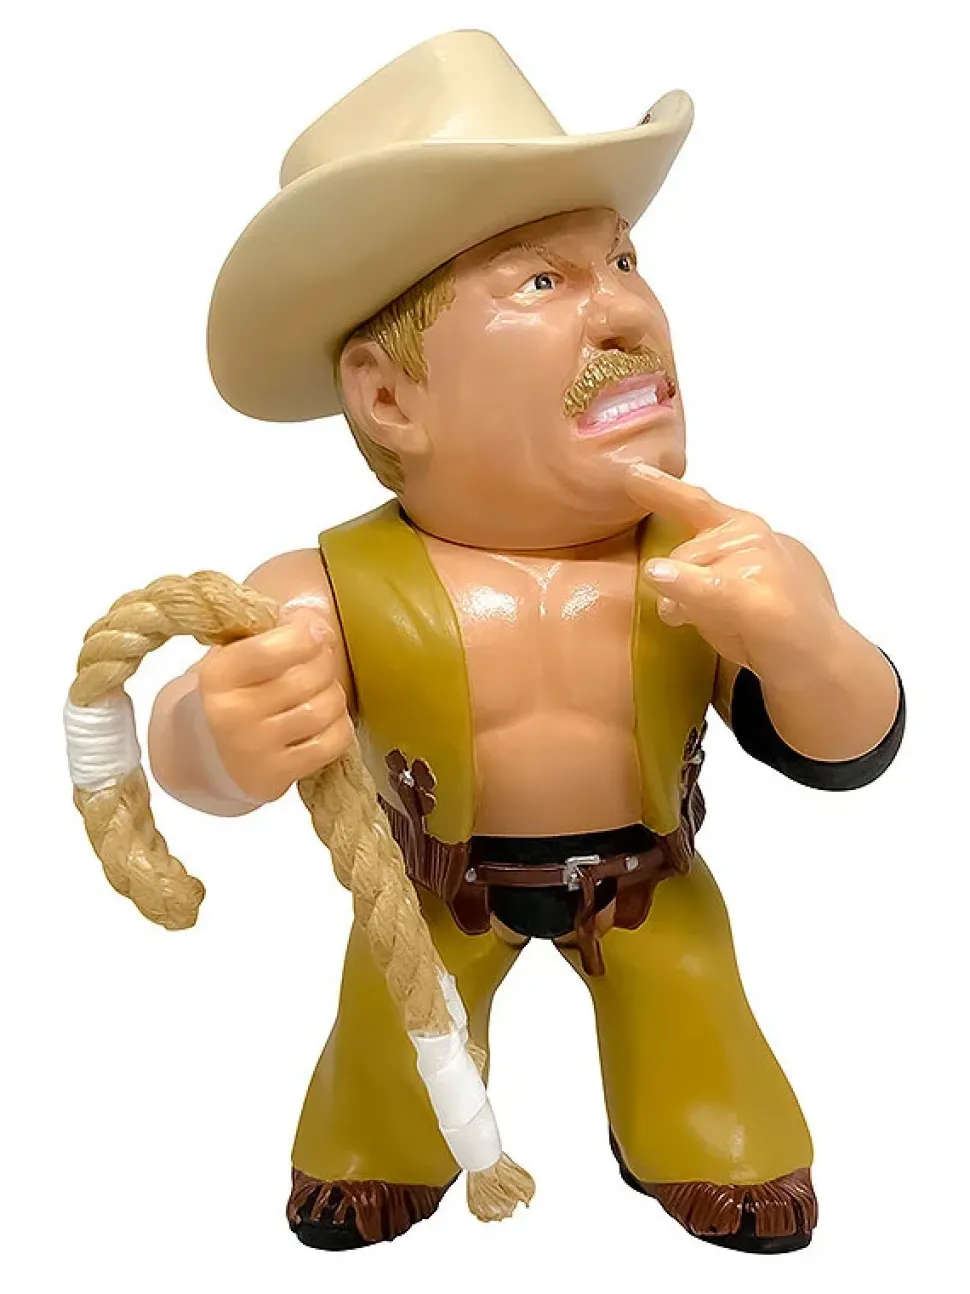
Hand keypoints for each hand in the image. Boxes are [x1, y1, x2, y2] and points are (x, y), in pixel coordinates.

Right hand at [197, 607, 353, 802]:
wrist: (206, 752)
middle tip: (320, 659)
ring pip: (326, 708)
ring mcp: (254, 748)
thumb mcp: (233, 655)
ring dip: (334, 694)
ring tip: (321, 690)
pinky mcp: (275, 776)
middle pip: (309, 677)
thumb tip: (314, 622)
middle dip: (325, 662)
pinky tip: (326, 720)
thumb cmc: (233, 692)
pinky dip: (340, 726)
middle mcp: (233, 714)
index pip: (274, 648)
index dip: (307, 633)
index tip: (313, 628)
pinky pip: (333, 742)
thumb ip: (266, 632)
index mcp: (219, 675)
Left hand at [627, 462, 842, 686]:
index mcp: (745, 529)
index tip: (631, 473)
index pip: (696, 503)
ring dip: (690, 605)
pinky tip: (659, 576)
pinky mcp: (760, 599)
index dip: (661, 488)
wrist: (823, 658)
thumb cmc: (772, 622)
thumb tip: (655, 572)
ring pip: (689, 571)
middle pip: (682, 552)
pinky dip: (683, 583)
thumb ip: (695, 570)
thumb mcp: (728, 586)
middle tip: (711, 616)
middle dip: (680, 585)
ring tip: (732, 626)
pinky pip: (710, 588)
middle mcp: (753, 536)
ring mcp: (760, 563)